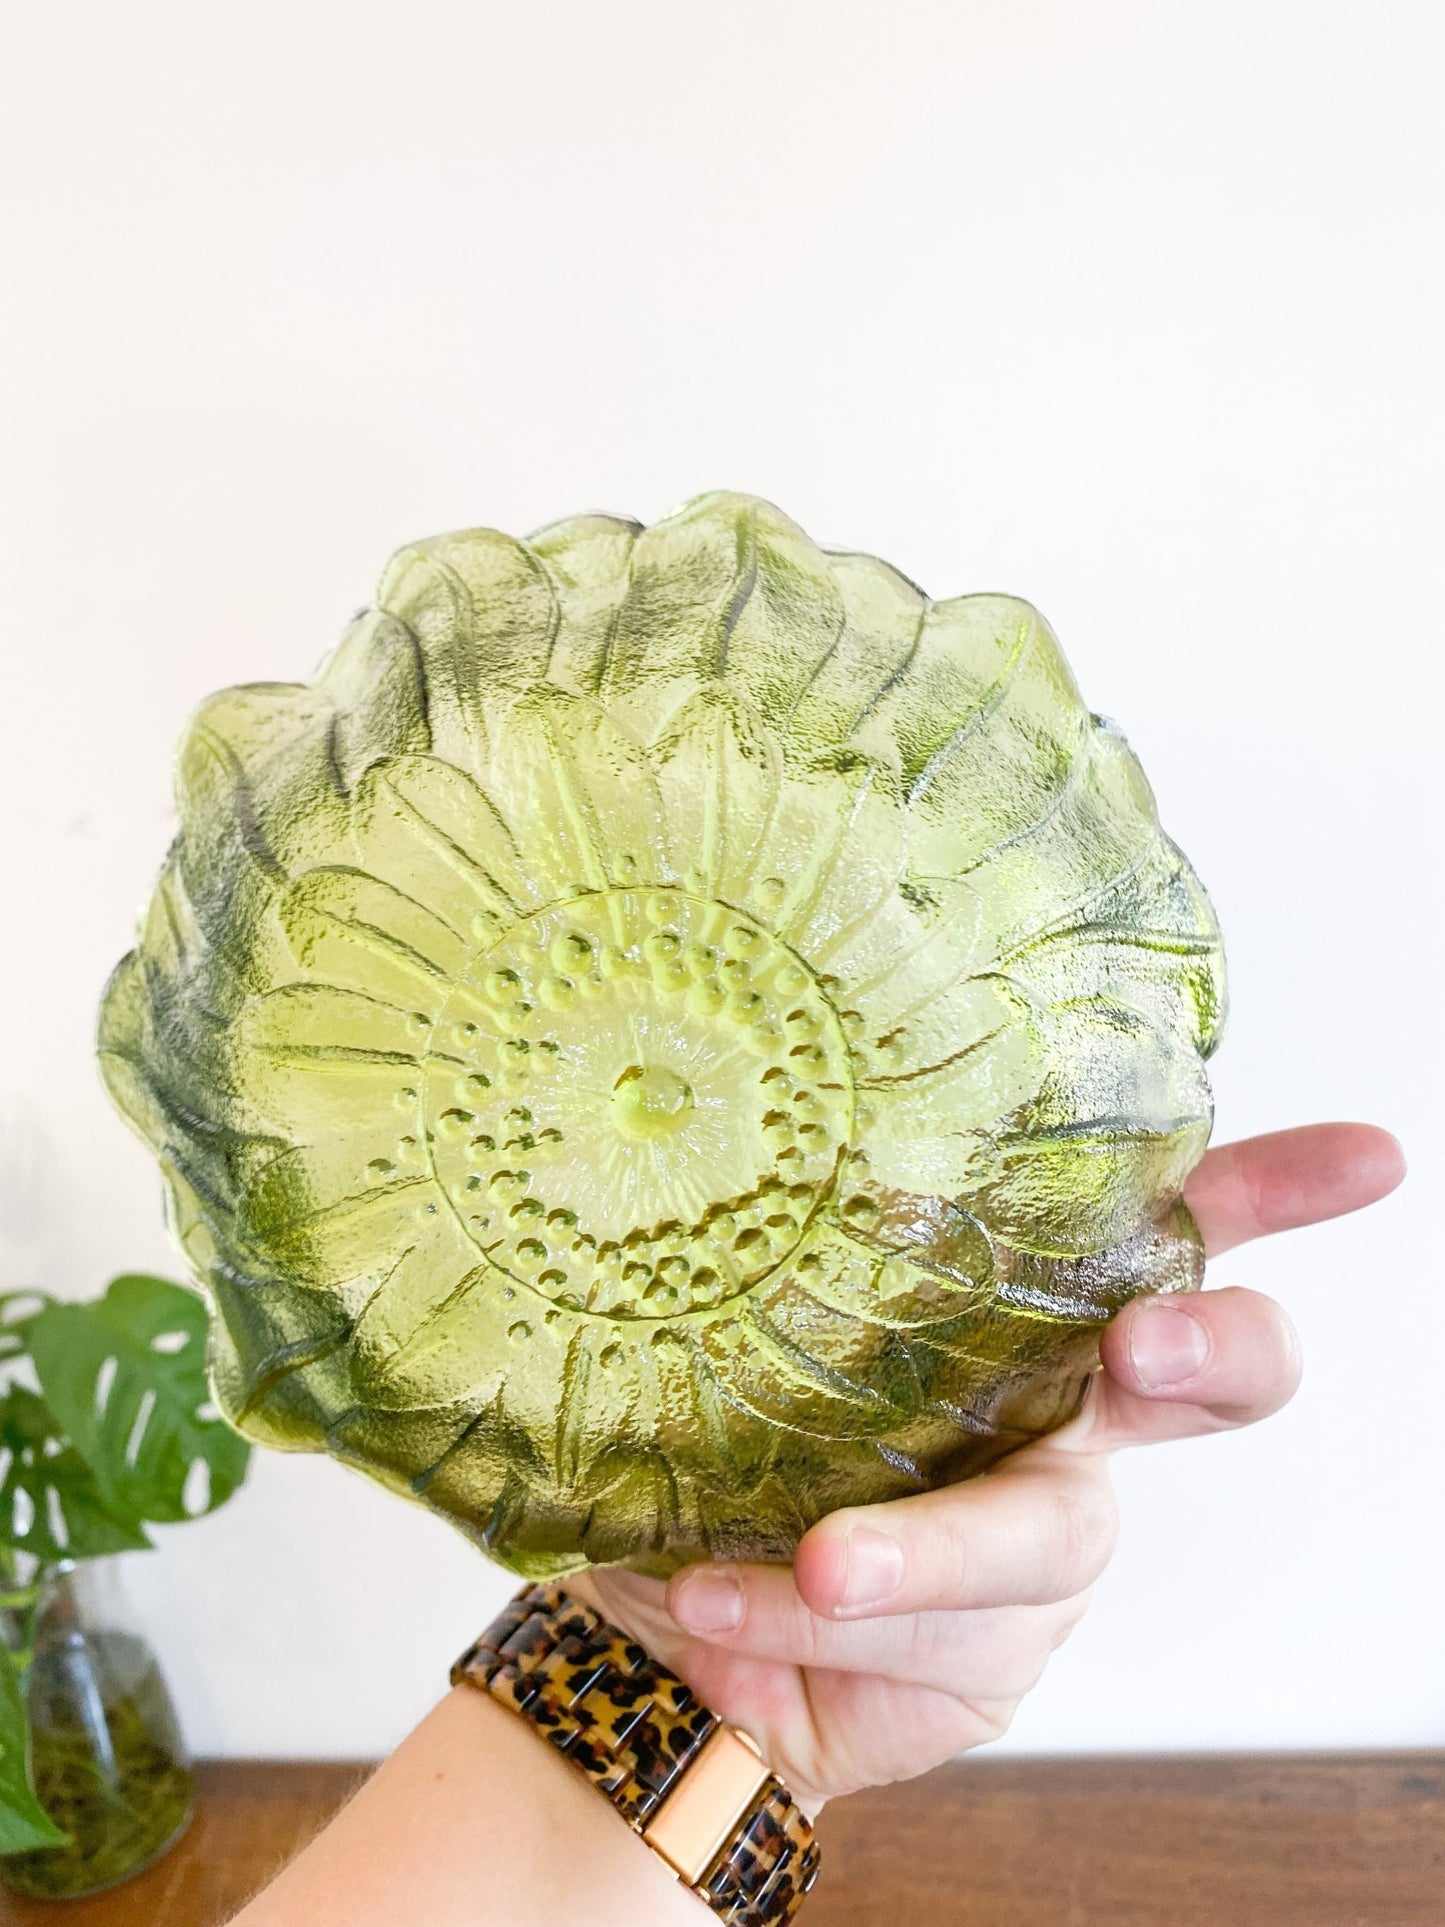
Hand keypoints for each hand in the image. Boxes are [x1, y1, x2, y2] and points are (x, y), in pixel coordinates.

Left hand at [575, 1123, 1403, 1813]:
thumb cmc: (710, 1430)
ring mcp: (1039, 1549)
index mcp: (1027, 1312)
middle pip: (1213, 1382)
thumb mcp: (725, 1317)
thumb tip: (698, 1114)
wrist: (664, 1624)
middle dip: (1209, 1356)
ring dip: (924, 1547)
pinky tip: (716, 1604)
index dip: (1281, 1193)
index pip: (1180, 1233)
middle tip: (1144, 1353)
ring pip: (1040, 1537)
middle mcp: (1064, 1420)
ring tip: (818, 1561)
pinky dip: (801, 1617)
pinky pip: (925, 1641)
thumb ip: (753, 1246)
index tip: (1370, 1157)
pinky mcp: (992, 1665)